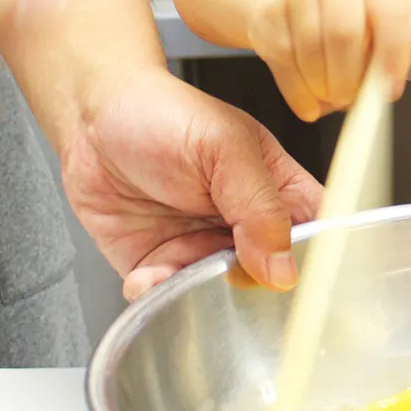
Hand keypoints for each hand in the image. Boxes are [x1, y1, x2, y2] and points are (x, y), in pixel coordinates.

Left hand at [61, 66, 322, 300]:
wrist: (90, 119)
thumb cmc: (161, 113)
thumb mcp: (224, 147)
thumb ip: (260, 205)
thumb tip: (284, 267)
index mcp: (279, 188)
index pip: (319, 232)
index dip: (320, 260)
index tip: (305, 279)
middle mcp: (246, 224)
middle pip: (274, 275)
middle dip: (251, 281)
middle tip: (227, 264)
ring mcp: (205, 247)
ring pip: (221, 294)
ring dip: (198, 289)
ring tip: (174, 262)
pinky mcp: (162, 265)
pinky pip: (169, 298)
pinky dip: (157, 294)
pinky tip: (147, 272)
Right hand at [244, 0, 410, 121]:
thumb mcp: (378, 6)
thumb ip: (406, 28)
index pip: (388, 9)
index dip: (392, 55)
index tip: (391, 88)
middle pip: (343, 34)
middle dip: (351, 79)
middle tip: (354, 99)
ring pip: (312, 53)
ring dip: (325, 88)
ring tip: (334, 96)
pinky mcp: (265, 14)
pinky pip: (284, 64)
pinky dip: (299, 94)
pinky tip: (310, 103)